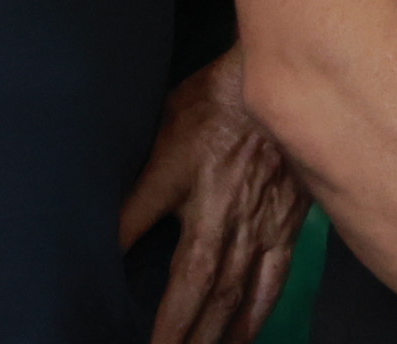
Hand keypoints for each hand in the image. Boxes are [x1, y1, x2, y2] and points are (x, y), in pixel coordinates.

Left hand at [120, 52, 307, 343]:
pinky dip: (258, 313)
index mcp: (191, 196)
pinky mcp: (288, 223)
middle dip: (181, 335)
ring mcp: (262, 224)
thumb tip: (108, 230)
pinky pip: (274, 278)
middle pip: (201, 292)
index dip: (151, 309)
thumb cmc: (215, 101)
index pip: (165, 266)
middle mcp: (227, 219)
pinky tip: (244, 337)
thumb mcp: (163, 136)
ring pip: (236, 293)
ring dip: (216, 334)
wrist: (282, 78)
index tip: (134, 339)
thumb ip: (139, 191)